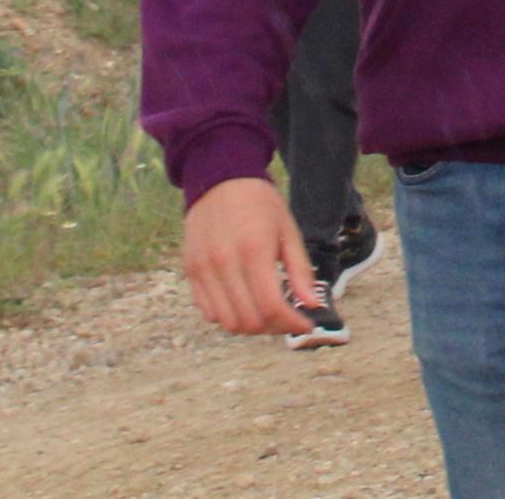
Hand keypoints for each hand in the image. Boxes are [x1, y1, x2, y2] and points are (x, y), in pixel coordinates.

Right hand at [182, 177, 318, 338]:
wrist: (219, 178)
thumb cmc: (260, 204)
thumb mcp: (288, 231)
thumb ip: (300, 270)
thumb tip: (313, 304)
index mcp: (253, 250)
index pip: (270, 306)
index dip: (291, 323)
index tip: (307, 324)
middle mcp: (223, 263)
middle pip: (248, 321)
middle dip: (274, 328)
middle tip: (288, 318)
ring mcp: (203, 269)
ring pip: (227, 322)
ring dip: (251, 326)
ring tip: (268, 313)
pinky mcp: (191, 271)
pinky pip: (209, 311)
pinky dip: (229, 316)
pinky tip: (245, 302)